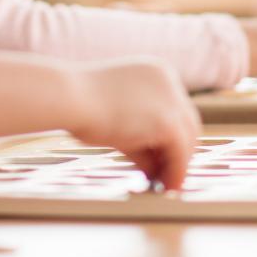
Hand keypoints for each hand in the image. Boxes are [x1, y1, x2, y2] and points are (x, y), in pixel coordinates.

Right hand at [71, 58, 199, 190]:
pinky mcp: (168, 120)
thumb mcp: (116, 116)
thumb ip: (139, 137)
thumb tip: (154, 168)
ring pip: (188, 137)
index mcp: (154, 70)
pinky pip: (181, 153)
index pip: (173, 107)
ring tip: (167, 185)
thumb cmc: (81, 104)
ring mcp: (170, 97)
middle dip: (178, 151)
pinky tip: (167, 186)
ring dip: (179, 164)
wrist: (68, 97)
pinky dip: (177, 172)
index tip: (162, 159)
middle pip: (186, 121)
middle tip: (166, 176)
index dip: (169, 136)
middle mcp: (168, 78)